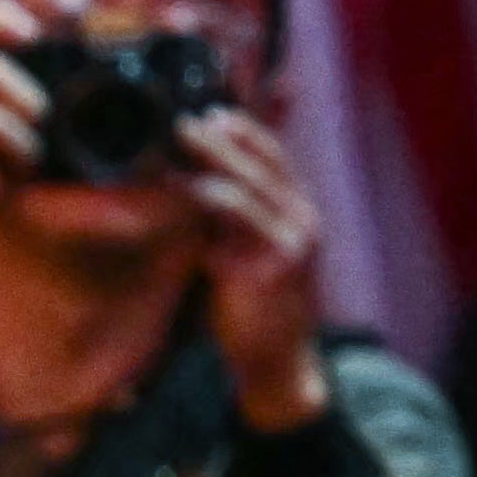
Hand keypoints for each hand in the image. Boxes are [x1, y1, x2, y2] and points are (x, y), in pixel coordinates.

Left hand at [174, 108, 330, 429]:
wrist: (278, 365)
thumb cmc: (254, 308)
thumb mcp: (247, 253)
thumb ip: (231, 219)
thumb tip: (190, 182)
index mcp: (298, 213)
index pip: (274, 156)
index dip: (244, 130)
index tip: (207, 110)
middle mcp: (303, 220)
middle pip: (262, 162)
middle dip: (222, 138)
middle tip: (182, 120)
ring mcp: (293, 242)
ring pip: (248, 185)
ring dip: (209, 161)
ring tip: (173, 146)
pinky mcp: (275, 266)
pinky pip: (236, 221)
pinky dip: (206, 198)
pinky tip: (178, 190)